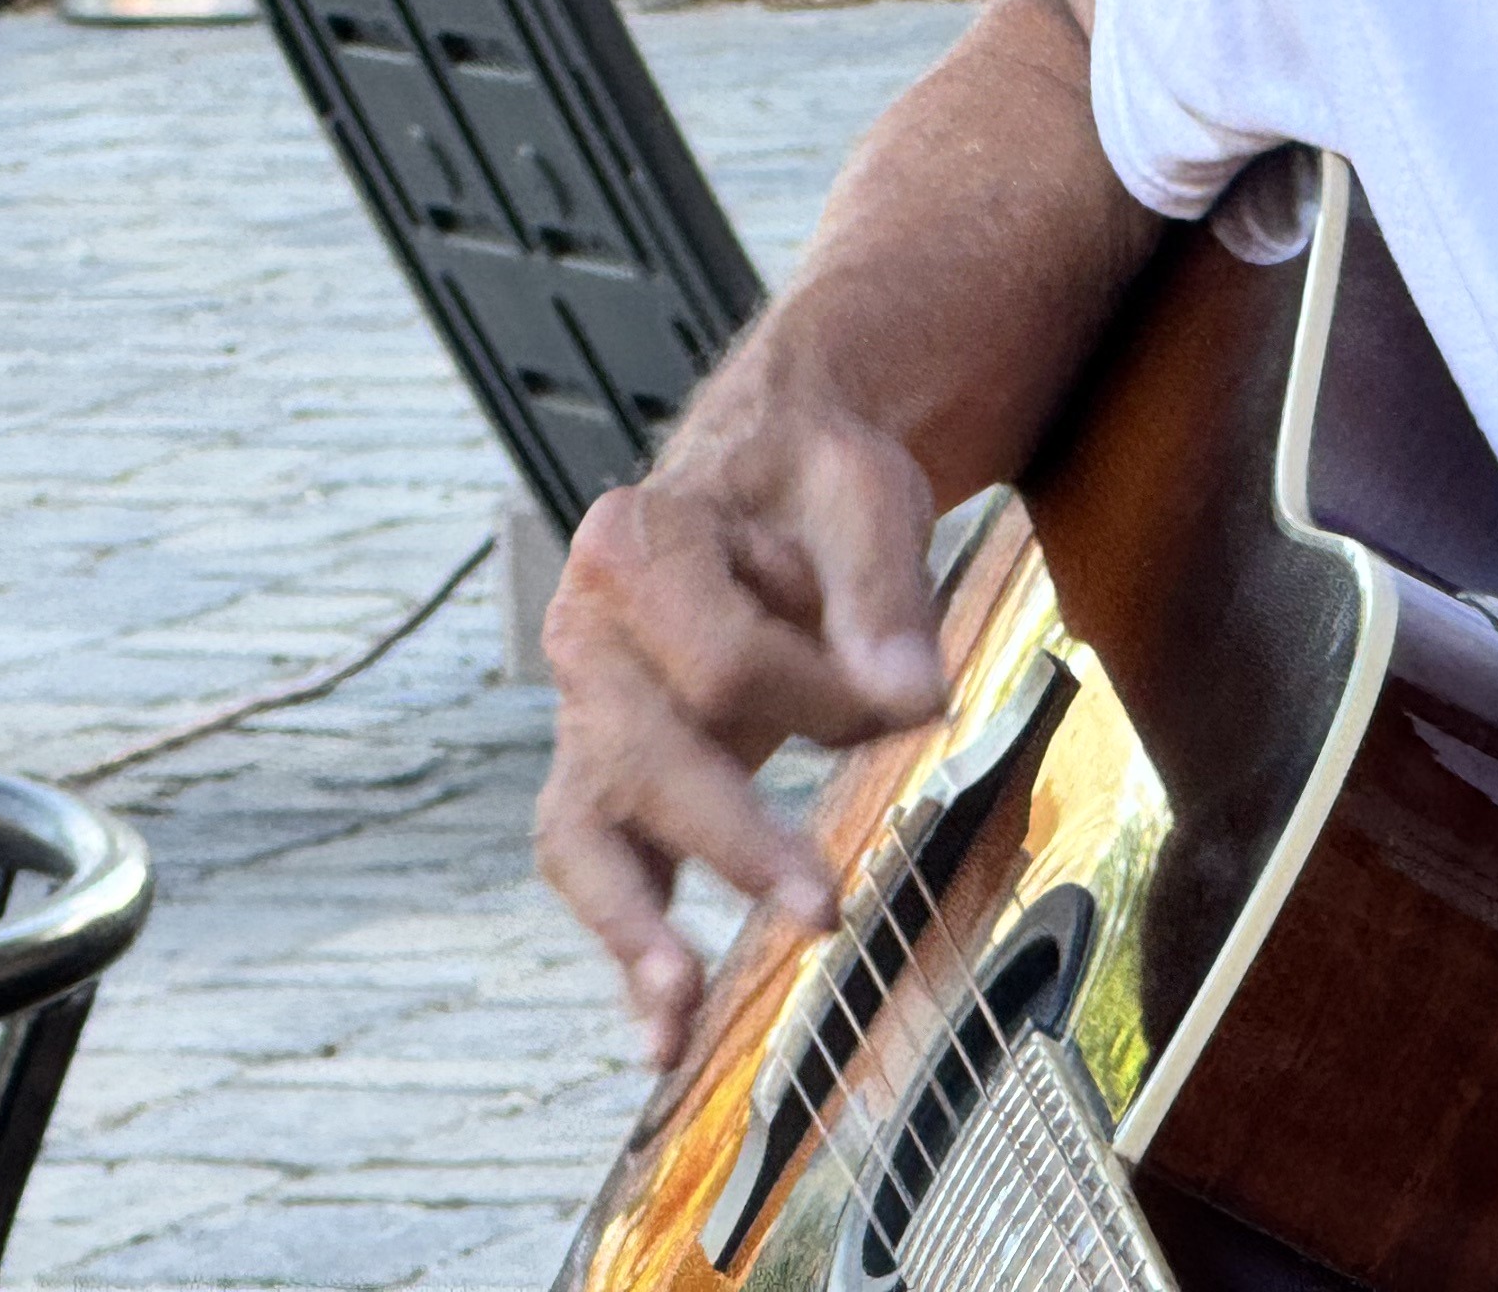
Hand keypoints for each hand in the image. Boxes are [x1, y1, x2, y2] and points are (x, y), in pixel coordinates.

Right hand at [533, 359, 950, 1063]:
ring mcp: (586, 708)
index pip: (723, 656)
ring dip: (632, 924)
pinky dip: (625, 944)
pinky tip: (663, 1033)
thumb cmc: (812, 477)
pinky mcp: (608, 769)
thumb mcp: (862, 494)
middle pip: (645, 752)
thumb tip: (911, 697)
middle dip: (732, 836)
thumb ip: (882, 595)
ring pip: (585, 827)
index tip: (908, 696)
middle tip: (822, 908)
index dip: (823, 692)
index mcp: (636, 542)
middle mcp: (587, 629)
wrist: (773, 465)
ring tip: (679, 1008)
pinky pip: (595, 862)